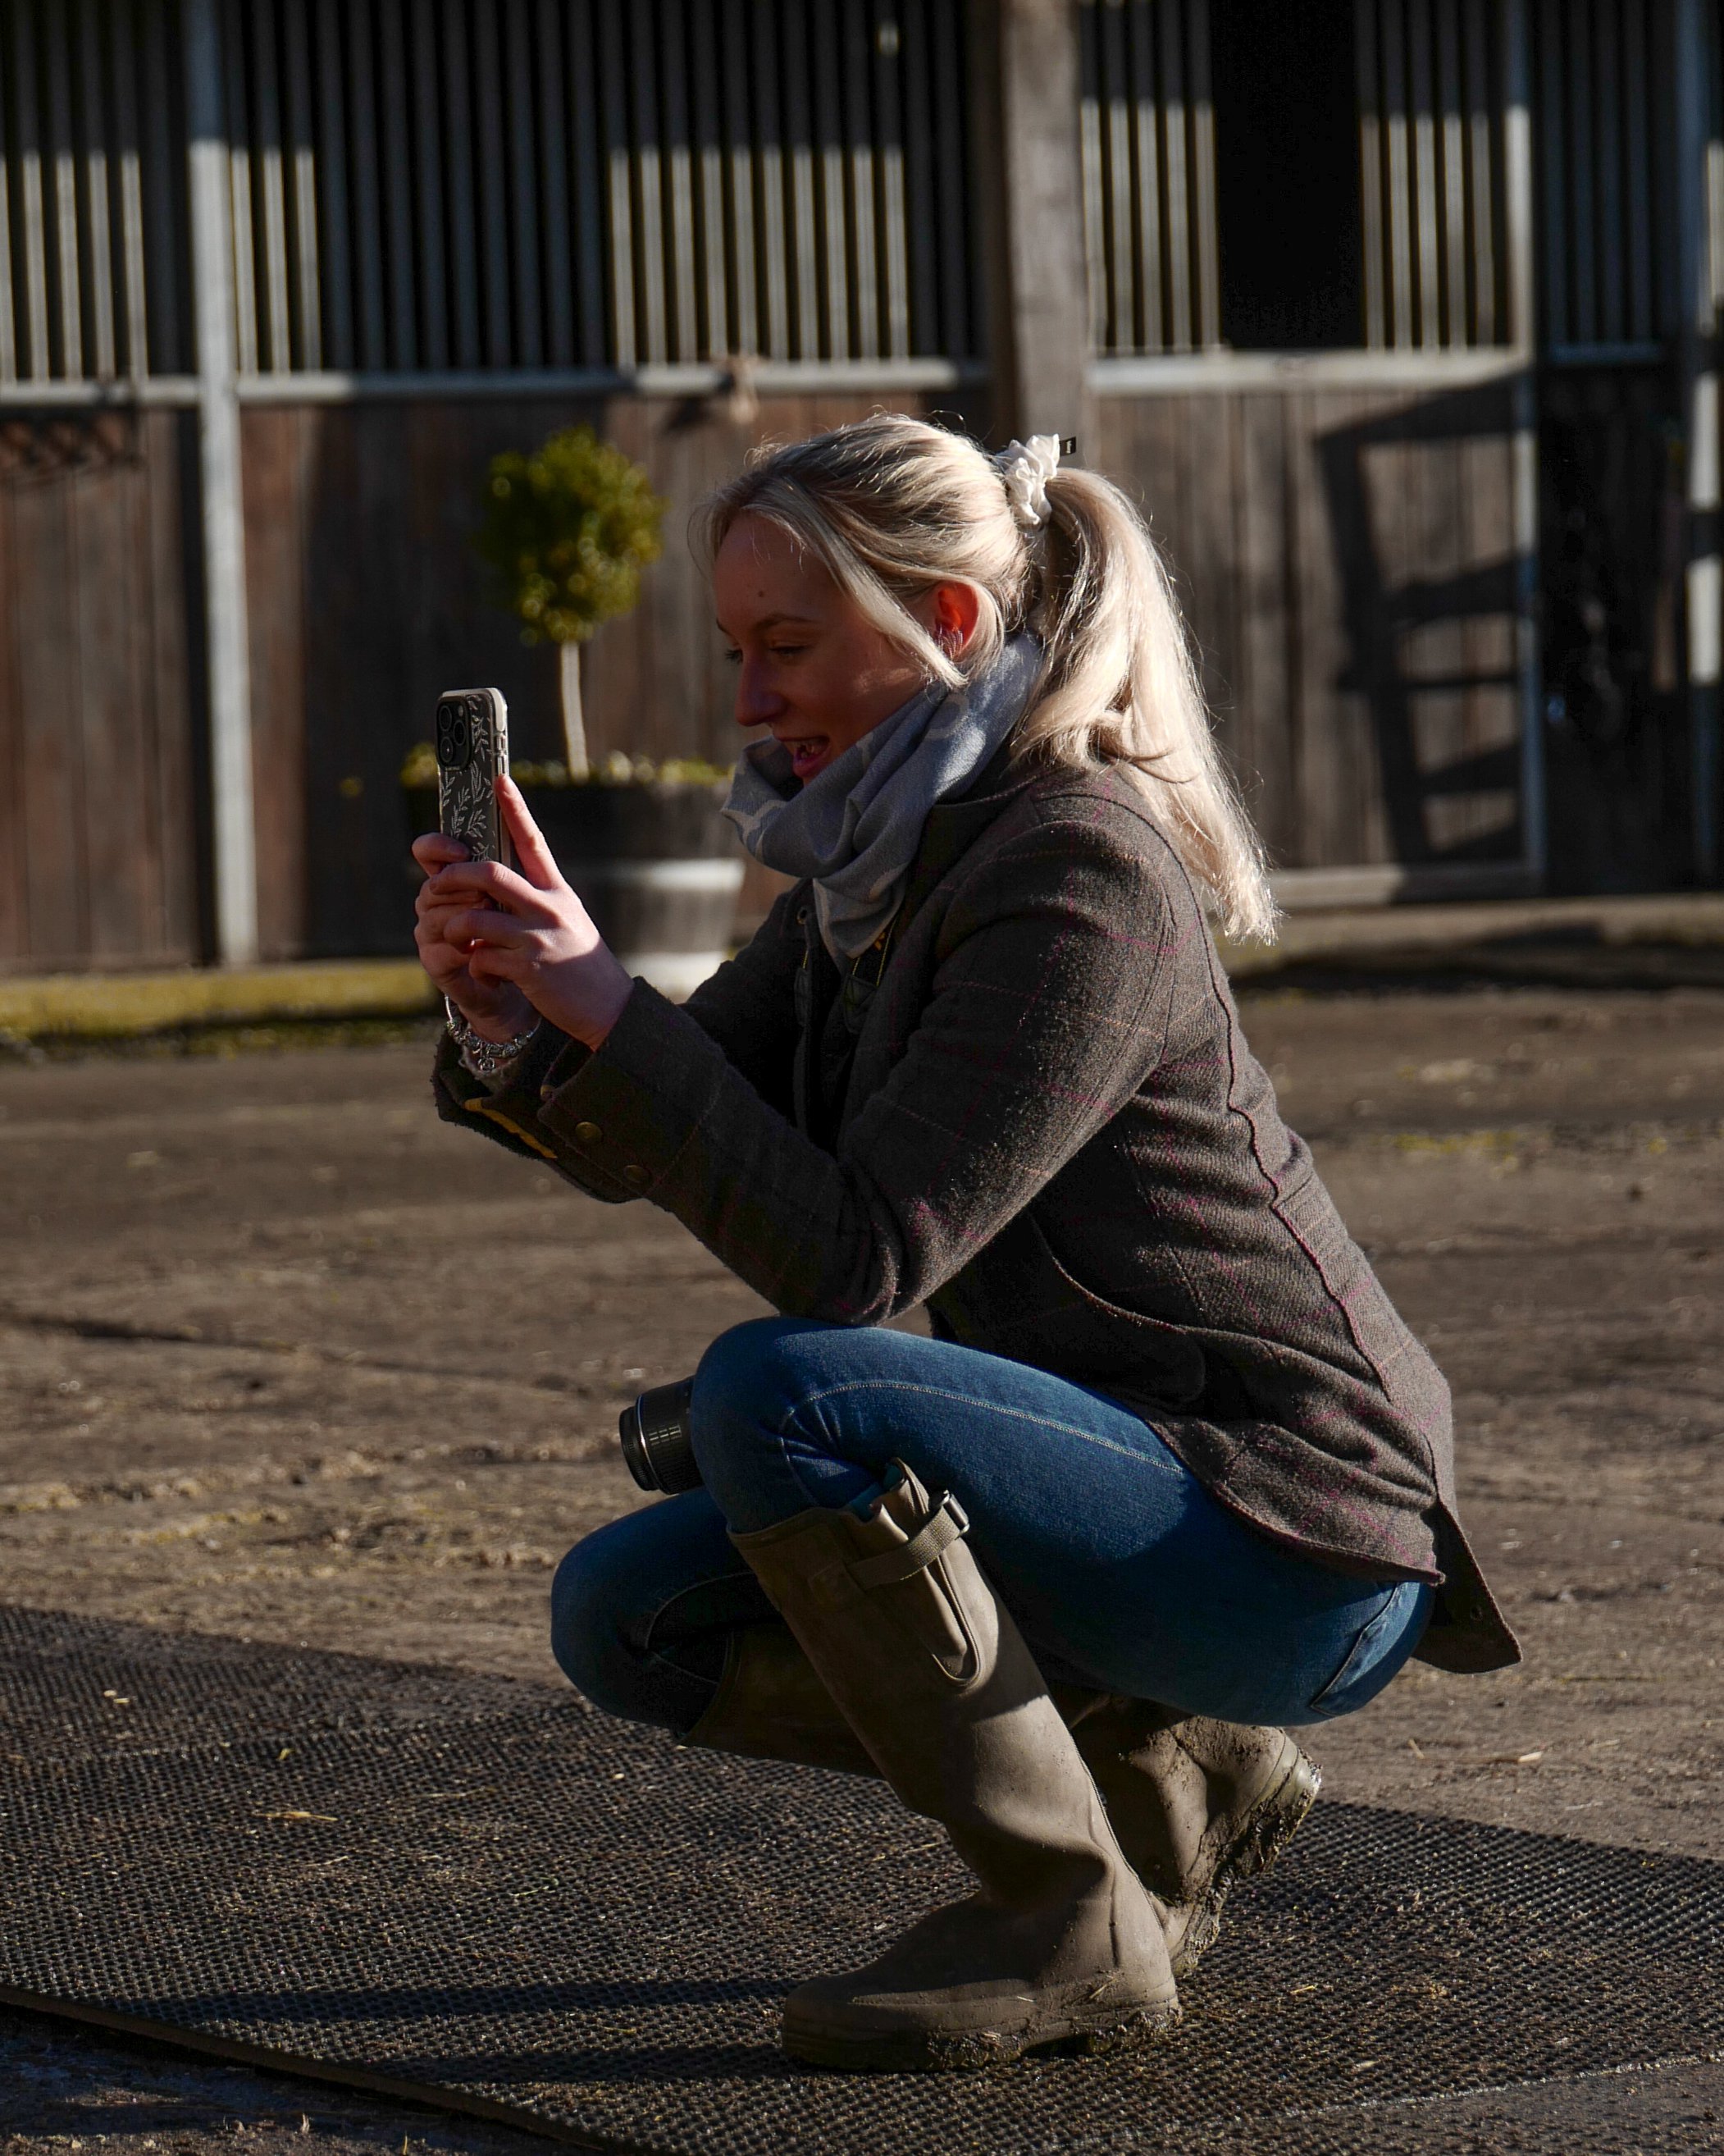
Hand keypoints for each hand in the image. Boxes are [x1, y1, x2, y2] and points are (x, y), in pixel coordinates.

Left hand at [412, 777, 634, 1049]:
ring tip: (456, 940)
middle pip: (490, 873)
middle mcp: (548, 908)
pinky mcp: (529, 968)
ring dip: (455, 929)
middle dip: (455, 876)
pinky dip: (475, 965)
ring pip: (475, 918)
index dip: (515, 808)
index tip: (499, 779)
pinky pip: (481, 957)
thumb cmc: (580, 963)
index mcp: (557, 891)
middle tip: (437, 882)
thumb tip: (496, 881)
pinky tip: (488, 974)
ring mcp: (538, 937)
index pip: (532, 841)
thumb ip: (537, 899)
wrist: (609, 1007)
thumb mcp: (567, 920)